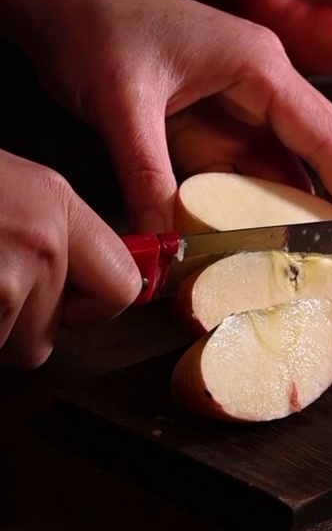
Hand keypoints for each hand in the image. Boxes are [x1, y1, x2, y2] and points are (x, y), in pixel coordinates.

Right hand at [0, 148, 141, 367]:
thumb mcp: (9, 184)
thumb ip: (51, 228)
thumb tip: (79, 277)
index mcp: (54, 200)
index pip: (121, 284)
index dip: (90, 307)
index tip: (71, 304)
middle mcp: (43, 238)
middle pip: (55, 330)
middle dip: (22, 324)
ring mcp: (8, 276)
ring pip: (20, 347)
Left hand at [28, 0, 331, 231]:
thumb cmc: (97, 29)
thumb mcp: (121, 105)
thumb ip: (147, 176)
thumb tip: (166, 247)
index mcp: (259, 66)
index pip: (328, 135)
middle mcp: (262, 81)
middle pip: (323, 148)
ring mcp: (239, 99)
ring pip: (287, 164)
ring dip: (298, 211)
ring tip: (310, 266)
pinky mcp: (212, 116)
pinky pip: (247, 168)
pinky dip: (255, 205)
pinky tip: (257, 241)